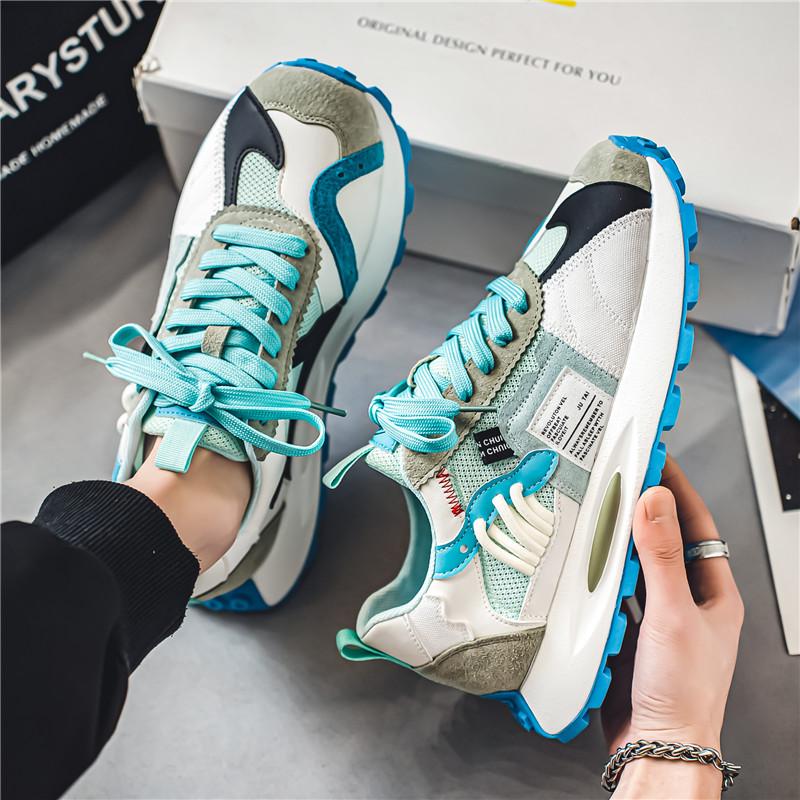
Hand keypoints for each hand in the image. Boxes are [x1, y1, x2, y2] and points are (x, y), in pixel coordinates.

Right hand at [602, 456, 743, 797]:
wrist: (655, 746)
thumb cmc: (682, 694)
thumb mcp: (672, 614)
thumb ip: (662, 556)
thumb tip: (655, 501)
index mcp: (714, 594)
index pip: (698, 526)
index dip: (679, 491)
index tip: (658, 461)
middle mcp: (688, 602)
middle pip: (665, 542)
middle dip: (644, 512)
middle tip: (621, 483)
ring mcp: (659, 617)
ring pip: (637, 566)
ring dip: (620, 545)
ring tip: (602, 518)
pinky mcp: (632, 632)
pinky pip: (615, 592)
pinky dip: (602, 578)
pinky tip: (589, 570)